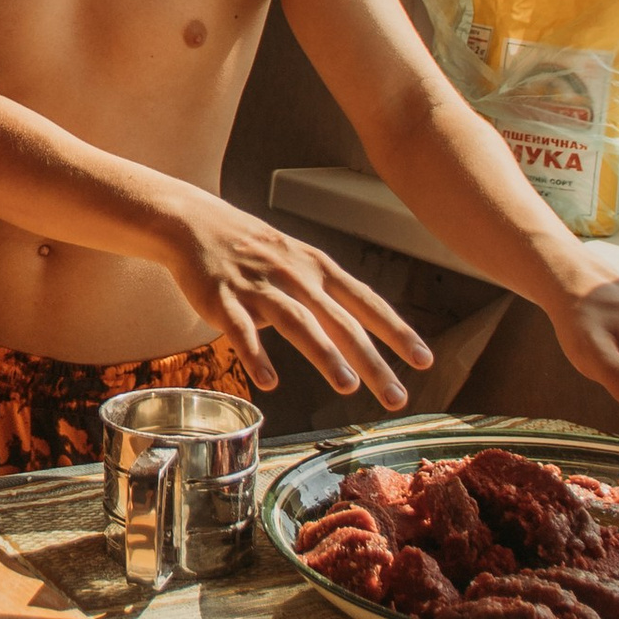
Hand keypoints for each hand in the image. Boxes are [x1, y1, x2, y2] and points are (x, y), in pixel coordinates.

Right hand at [157, 192, 430, 407]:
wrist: (194, 223)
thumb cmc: (253, 248)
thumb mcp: (298, 262)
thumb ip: (325, 297)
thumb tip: (354, 337)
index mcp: (318, 269)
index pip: (367, 302)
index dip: (397, 332)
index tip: (423, 361)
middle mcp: (295, 277)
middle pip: (341, 321)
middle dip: (373, 360)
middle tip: (396, 395)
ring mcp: (259, 287)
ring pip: (298, 322)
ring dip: (325, 354)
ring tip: (348, 386)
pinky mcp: (224, 299)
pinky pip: (242, 330)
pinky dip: (257, 356)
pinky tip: (270, 383)